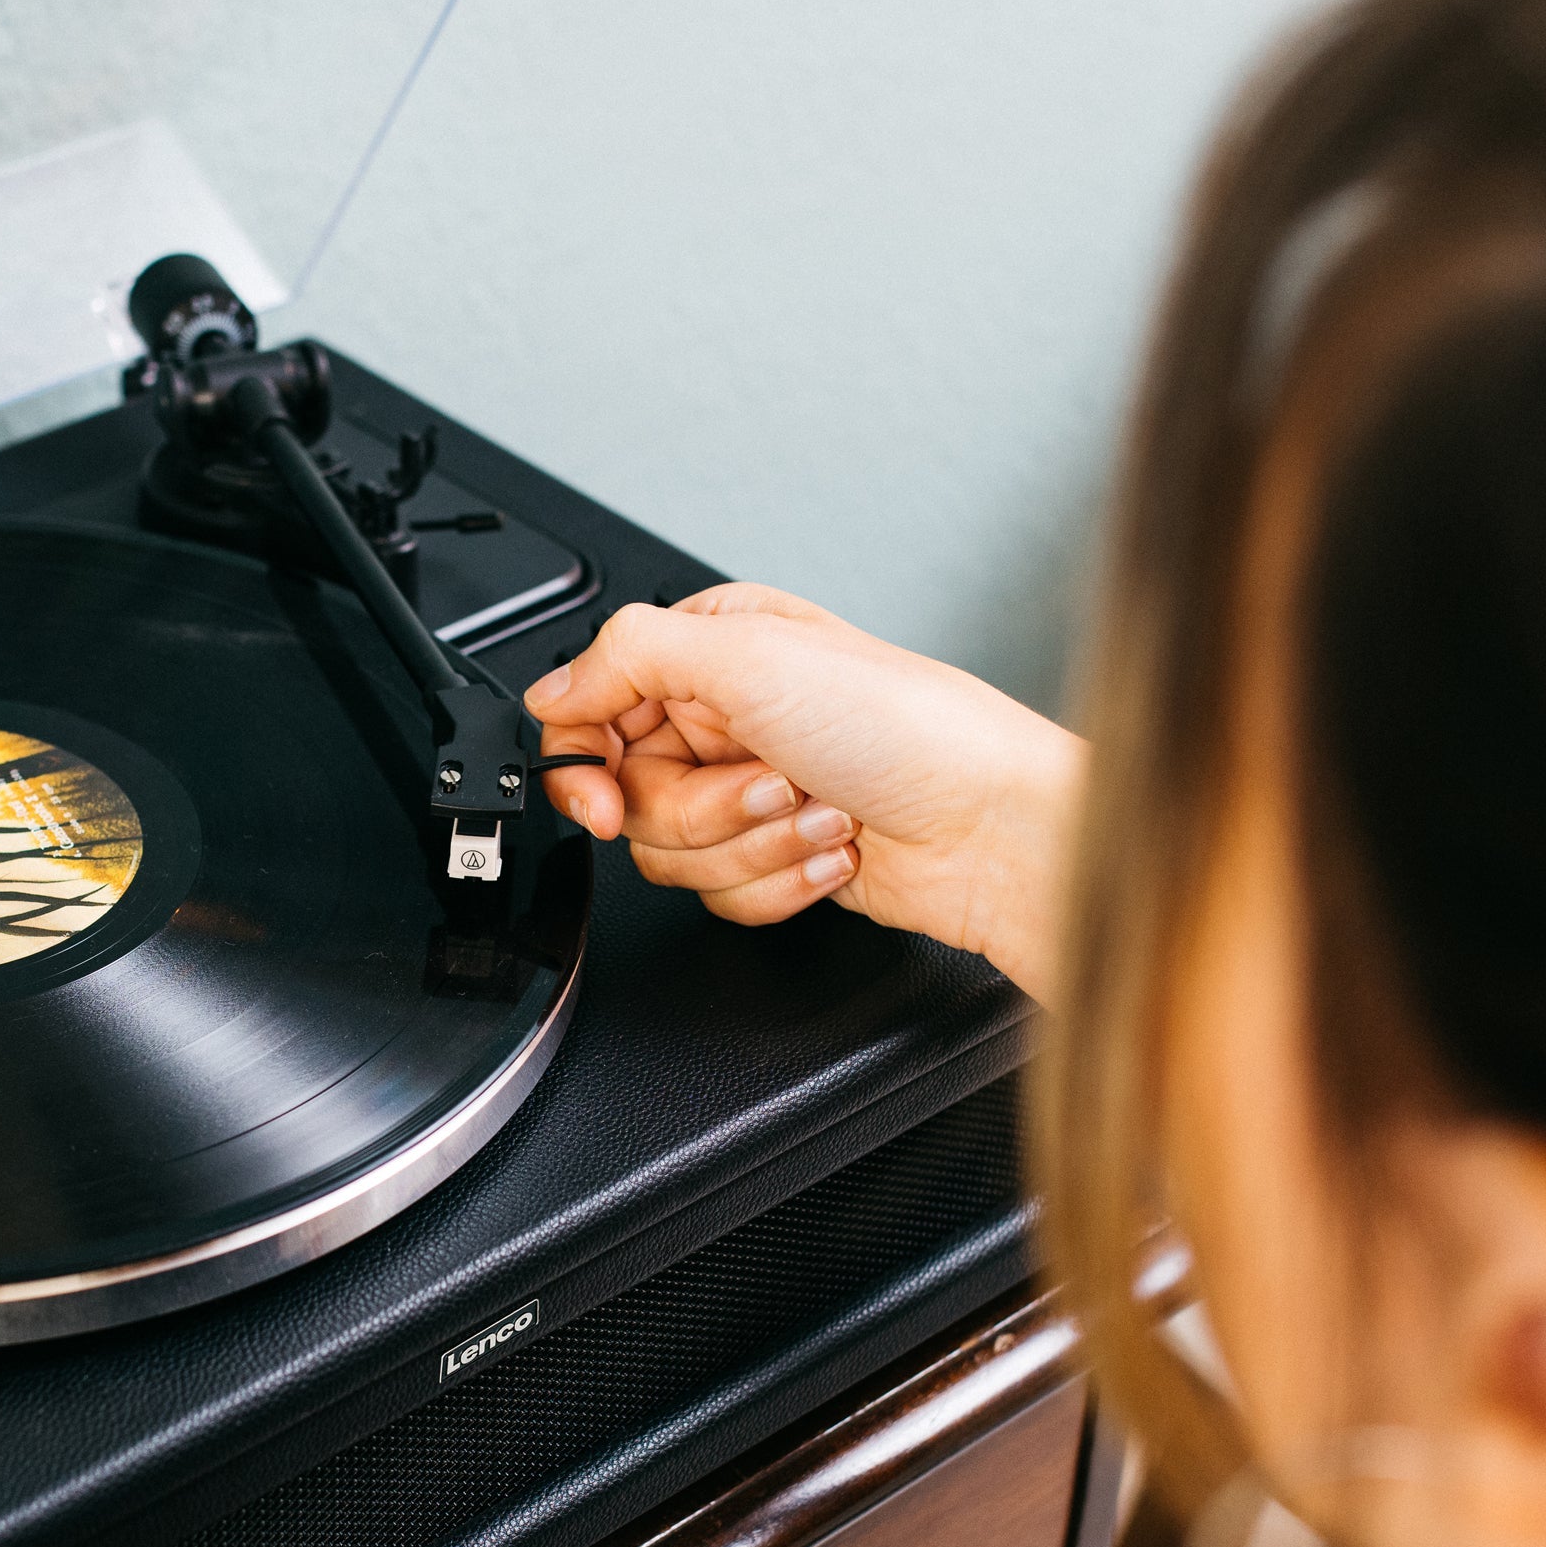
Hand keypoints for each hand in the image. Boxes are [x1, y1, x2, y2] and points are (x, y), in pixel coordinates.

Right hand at [524, 587, 1082, 1001]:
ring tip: (819, 811)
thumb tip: (552, 687)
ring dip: (753, 846)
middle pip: (629, 797)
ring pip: (672, 856)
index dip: (585, 765)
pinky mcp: (777, 856)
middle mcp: (727, 717)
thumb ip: (629, 656)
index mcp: (712, 650)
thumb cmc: (909, 728)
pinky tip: (834, 850)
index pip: (591, 710)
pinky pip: (723, 896)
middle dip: (704, 808)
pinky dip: (780, 883)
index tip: (603, 799)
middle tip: (768, 783)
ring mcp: (752, 792)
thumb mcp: (753, 656)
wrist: (992, 827)